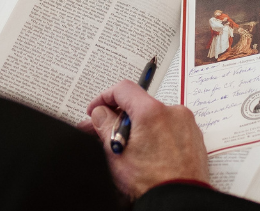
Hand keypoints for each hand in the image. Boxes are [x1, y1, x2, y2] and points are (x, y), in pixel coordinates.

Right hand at [78, 80, 208, 199]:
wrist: (181, 203)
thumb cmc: (153, 183)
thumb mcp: (116, 152)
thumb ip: (104, 124)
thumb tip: (100, 112)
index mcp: (151, 111)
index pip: (123, 89)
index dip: (104, 97)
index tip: (97, 109)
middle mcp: (172, 111)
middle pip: (137, 103)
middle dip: (118, 115)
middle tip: (104, 130)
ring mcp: (185, 122)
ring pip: (152, 115)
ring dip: (136, 124)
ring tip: (125, 144)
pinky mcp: (193, 134)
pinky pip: (167, 124)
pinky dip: (153, 131)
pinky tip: (144, 149)